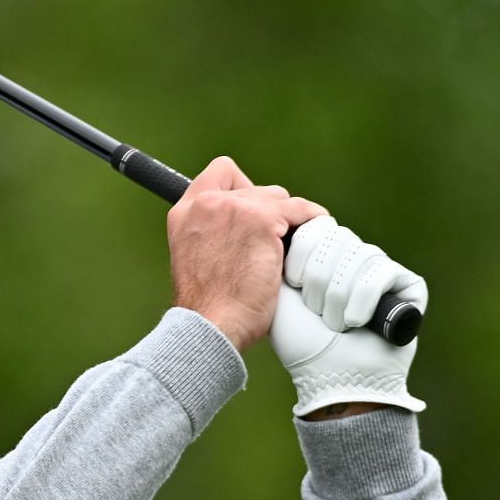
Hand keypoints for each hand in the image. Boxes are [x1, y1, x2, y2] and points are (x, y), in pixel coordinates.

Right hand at [168, 157, 326, 351]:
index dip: (242, 187)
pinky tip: (314, 233)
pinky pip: (300, 210)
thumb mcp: (197, 258)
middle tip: (271, 242)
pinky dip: (312, 221)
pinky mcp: (262, 220)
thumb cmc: (209, 308)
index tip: (252, 210)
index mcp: (184, 213)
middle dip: (267, 211)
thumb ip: (213, 236)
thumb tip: (245, 232)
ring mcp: (234, 208)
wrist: (211, 325)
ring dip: (286, 220)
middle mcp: (206, 203)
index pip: (219, 173)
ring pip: (277, 197)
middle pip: (253, 186)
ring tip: (285, 249)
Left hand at [271, 216, 427, 415]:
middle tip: (315, 312)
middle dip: (318, 279)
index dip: (301, 254)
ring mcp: (383, 269)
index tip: (292, 284)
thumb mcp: (277, 290)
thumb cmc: (301, 341)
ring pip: (358, 255)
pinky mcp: (409, 285)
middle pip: (336, 237)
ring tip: (335, 324)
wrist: (331, 377)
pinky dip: (362, 301)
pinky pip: (381, 272)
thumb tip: (284, 214)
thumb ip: (278, 251)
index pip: (316, 225)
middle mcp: (355, 257)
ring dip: (338, 296)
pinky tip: (357, 323)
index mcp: (324, 255)